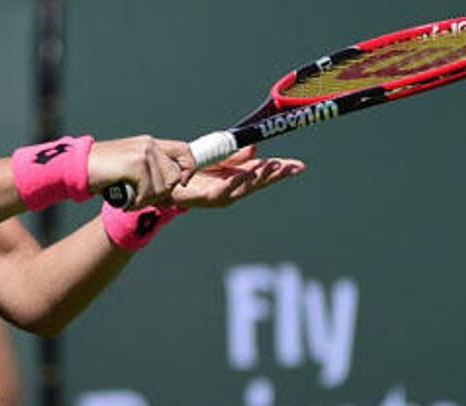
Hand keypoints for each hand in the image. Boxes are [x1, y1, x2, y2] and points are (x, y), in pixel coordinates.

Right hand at [88, 135, 195, 207]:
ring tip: (130, 200)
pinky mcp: (136, 164)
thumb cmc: (101, 173)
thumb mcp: (129, 169)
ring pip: (162, 188)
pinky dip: (137, 203)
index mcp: (150, 143)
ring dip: (147, 201)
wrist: (77, 167)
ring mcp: (143, 153)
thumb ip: (151, 177)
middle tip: (142, 200)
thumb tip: (170, 199)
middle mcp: (149, 145)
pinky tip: (125, 202)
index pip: (185, 151)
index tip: (179, 184)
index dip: (188, 169)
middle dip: (161, 195)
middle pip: (174, 177)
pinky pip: (148, 192)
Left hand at [169, 145, 304, 208]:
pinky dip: (235, 183)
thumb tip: (254, 147)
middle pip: (259, 181)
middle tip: (291, 167)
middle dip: (276, 175)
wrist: (166, 181)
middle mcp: (233, 186)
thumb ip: (235, 154)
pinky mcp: (207, 197)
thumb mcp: (217, 157)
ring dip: (259, 178)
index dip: (281, 169)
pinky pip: (224, 191)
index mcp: (238, 174)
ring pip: (245, 187)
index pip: (264, 171)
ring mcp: (222, 194)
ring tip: (272, 168)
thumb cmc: (192, 169)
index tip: (299, 165)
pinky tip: (245, 176)